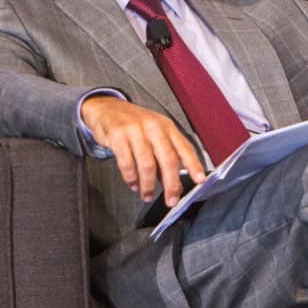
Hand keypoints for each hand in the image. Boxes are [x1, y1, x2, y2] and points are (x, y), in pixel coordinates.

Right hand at [81, 96, 205, 205]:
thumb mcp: (154, 136)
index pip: (185, 148)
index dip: (194, 165)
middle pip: (168, 159)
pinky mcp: (118, 136)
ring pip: (147, 164)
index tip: (200, 180)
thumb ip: (165, 159)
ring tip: (148, 195)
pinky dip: (131, 178)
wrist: (107, 107)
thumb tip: (175, 185)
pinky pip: (127, 163)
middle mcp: (154, 127)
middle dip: (172, 184)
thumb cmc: (134, 124)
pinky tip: (133, 184)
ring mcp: (135, 130)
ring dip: (148, 185)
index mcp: (167, 127)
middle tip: (171, 200)